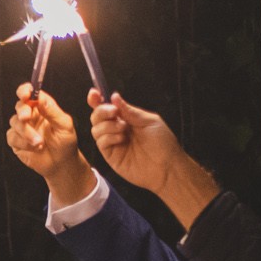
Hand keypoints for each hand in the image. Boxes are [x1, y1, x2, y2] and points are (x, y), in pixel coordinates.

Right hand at [5, 84, 96, 203]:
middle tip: (26, 118)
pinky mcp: (16, 141)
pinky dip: (23, 143)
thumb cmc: (66, 143)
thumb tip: (40, 97)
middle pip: (19, 106)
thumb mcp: (64, 125)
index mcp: (42, 108)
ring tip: (40, 143)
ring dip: (26, 132)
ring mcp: (22, 129)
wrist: (61, 164)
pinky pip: (12, 137)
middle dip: (22, 111)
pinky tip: (35, 148)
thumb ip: (52, 111)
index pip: (30, 94)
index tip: (25, 94)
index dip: (24, 91)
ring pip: (15, 123)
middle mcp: (31, 116)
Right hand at [89, 94, 220, 227]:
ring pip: (96, 128)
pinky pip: (100, 141)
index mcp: (127, 119)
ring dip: (107, 125)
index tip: (94, 93)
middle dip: (101, 111)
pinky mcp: (110, 155)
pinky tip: (121, 139)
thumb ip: (129, 111)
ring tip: (123, 129)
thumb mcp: (149, 121)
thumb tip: (114, 96)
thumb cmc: (163, 144)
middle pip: (97, 116)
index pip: (107, 107)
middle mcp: (117, 129)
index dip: (97, 100)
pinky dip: (108, 137)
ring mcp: (112, 142)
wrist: (167, 167)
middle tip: (114, 113)